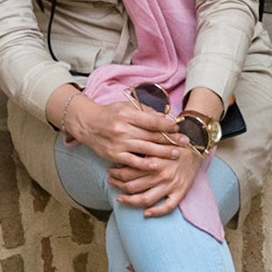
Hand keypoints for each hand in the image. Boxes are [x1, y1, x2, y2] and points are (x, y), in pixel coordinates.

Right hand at [65, 95, 186, 169]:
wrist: (87, 123)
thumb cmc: (110, 113)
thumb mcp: (126, 106)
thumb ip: (146, 112)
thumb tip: (165, 118)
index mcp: (127, 115)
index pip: (152, 121)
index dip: (167, 125)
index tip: (179, 127)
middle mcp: (122, 129)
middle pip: (151, 136)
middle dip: (170, 139)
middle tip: (185, 142)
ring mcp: (118, 143)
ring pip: (145, 149)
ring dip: (163, 152)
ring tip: (177, 154)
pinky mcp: (114, 155)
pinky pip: (132, 161)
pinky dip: (145, 164)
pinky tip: (157, 165)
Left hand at [109, 144, 207, 216]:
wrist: (199, 146)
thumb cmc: (176, 142)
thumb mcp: (157, 140)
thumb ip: (142, 148)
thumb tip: (124, 154)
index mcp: (154, 161)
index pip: (128, 172)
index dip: (116, 173)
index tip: (111, 172)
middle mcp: (161, 175)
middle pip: (132, 186)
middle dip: (118, 185)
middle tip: (112, 183)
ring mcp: (171, 185)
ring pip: (144, 199)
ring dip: (129, 201)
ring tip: (120, 198)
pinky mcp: (181, 191)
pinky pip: (167, 207)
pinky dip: (156, 212)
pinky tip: (146, 213)